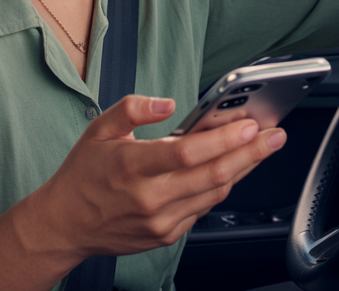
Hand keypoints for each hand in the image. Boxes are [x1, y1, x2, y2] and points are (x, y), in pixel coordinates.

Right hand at [19, 95, 286, 261]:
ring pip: (214, 194)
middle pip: (212, 175)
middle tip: (274, 136)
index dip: (223, 139)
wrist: (65, 224)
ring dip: (242, 170)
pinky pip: (202, 208)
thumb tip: (166, 104)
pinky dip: (219, 187)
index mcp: (130, 165)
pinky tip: (230, 170)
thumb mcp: (98, 130)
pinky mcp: (166, 234)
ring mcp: (160, 220)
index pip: (187, 153)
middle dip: (250, 153)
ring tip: (260, 149)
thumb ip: (132, 109)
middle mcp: (148, 197)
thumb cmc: (82, 175)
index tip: (248, 125)